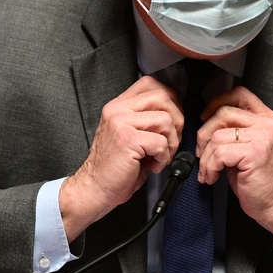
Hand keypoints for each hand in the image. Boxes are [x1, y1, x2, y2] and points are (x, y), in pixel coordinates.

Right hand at [59, 76, 183, 240]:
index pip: (150, 84)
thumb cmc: (116, 167)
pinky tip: (154, 165)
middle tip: (172, 140)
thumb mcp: (130, 134)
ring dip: (172, 142)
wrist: (95, 188)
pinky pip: (161, 142)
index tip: (172, 119)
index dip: (170, 99)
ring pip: (165, 120)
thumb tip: (177, 111)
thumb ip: (147, 118)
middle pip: (162, 97)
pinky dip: (164, 157)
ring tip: (161, 155)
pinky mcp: (127, 140)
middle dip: (177, 120)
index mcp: (118, 106)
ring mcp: (121, 123)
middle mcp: (118, 110)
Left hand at [197, 86, 272, 242]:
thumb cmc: (261, 178)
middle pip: (223, 113)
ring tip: (209, 170)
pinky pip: (219, 153)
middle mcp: (266, 124)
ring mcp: (262, 137)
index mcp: (266, 119)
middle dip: (204, 134)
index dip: (217, 102)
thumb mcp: (249, 146)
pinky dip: (210, 167)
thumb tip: (206, 123)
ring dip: (206, 157)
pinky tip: (213, 176)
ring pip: (217, 136)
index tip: (206, 117)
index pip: (239, 94)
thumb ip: (235, 130)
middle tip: (202, 152)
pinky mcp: (254, 153)